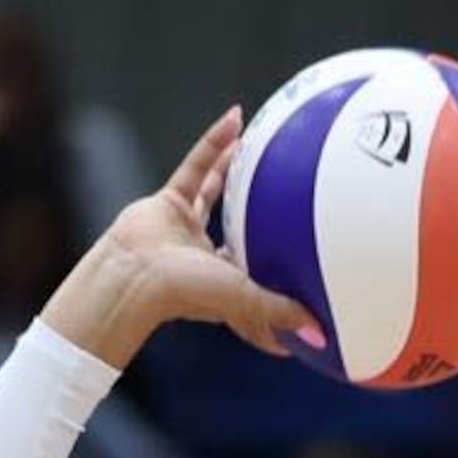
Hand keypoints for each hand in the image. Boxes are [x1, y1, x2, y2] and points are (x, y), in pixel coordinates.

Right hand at [84, 109, 316, 361]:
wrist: (136, 274)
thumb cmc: (185, 292)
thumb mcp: (245, 300)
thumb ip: (282, 312)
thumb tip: (321, 338)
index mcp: (225, 284)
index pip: (257, 278)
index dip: (276, 272)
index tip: (301, 263)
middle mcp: (206, 257)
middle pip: (239, 229)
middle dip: (259, 212)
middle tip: (285, 190)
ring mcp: (185, 228)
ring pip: (216, 192)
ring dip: (235, 168)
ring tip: (258, 144)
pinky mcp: (168, 202)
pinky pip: (196, 165)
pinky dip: (214, 143)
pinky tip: (233, 119)